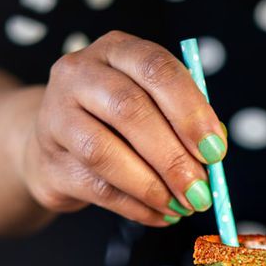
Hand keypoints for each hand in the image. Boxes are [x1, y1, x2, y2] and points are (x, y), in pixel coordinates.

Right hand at [17, 32, 225, 225]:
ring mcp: (57, 114)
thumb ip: (184, 123)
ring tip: (180, 206)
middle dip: (172, 156)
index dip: (189, 111)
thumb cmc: (115, 124)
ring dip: (150, 185)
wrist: (56, 146)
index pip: (155, 68)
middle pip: (128, 109)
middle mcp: (80, 73)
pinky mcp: (50, 160)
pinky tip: (160, 215)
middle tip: (200, 189)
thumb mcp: (153, 108)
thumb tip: (214, 150)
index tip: (215, 150)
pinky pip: (97, 187)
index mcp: (117, 50)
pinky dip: (135, 207)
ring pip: (103, 151)